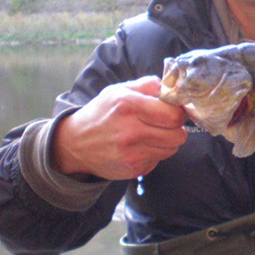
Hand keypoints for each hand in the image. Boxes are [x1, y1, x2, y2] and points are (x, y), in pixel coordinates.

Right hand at [51, 76, 187, 179]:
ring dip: (166, 142)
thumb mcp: (119, 90)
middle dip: (176, 129)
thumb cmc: (101, 113)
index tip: (173, 111)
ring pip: (171, 149)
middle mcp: (130, 131)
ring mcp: (131, 154)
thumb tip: (171, 88)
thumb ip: (148, 85)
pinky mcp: (133, 170)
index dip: (178, 113)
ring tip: (150, 134)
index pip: (174, 115)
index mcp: (129, 106)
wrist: (75, 143)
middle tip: (165, 124)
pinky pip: (158, 160)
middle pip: (178, 136)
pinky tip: (139, 147)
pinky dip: (154, 153)